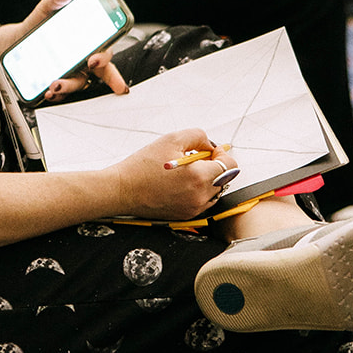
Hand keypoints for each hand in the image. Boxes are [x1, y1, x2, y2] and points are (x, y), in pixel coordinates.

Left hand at [0, 0, 128, 101]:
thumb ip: (56, 0)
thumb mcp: (45, 11)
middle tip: (90, 64)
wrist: (13, 41)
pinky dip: (55, 94)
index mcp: (86, 41)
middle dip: (106, 76)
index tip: (97, 58)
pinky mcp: (56, 84)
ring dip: (69, 85)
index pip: (106, 49)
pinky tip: (47, 91)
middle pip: (103, 71)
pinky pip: (61, 94)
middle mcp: (83, 59)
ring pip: (79, 83)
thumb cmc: (37, 25)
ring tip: (55, 83)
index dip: (106, 56)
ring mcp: (70, 73)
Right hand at [113, 128, 232, 220]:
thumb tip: (210, 144)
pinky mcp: (186, 216)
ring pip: (215, 191)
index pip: (230, 166)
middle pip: (224, 179)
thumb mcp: (171, 139)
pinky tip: (181, 182)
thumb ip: (197, 136)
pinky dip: (199, 190)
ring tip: (187, 170)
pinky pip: (203, 202)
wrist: (122, 190)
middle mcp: (199, 197)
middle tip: (196, 158)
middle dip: (215, 165)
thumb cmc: (143, 165)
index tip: (210, 150)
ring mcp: (193, 209)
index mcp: (198, 178)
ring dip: (208, 179)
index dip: (222, 154)